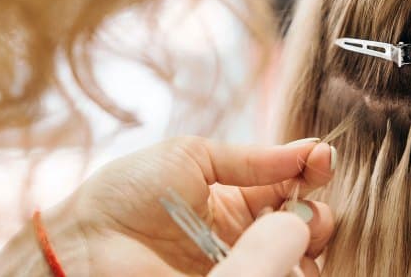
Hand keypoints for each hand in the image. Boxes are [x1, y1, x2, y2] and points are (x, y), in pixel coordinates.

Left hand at [0, 137, 335, 275]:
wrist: (88, 240)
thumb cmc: (132, 190)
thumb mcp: (195, 157)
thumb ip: (254, 158)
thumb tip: (311, 146)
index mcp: (237, 196)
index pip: (289, 184)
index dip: (309, 171)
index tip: (322, 159)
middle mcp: (245, 232)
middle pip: (301, 224)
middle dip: (316, 211)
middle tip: (312, 203)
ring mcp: (239, 263)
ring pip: (294, 254)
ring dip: (309, 237)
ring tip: (304, 223)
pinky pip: (269, 271)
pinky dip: (290, 261)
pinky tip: (292, 248)